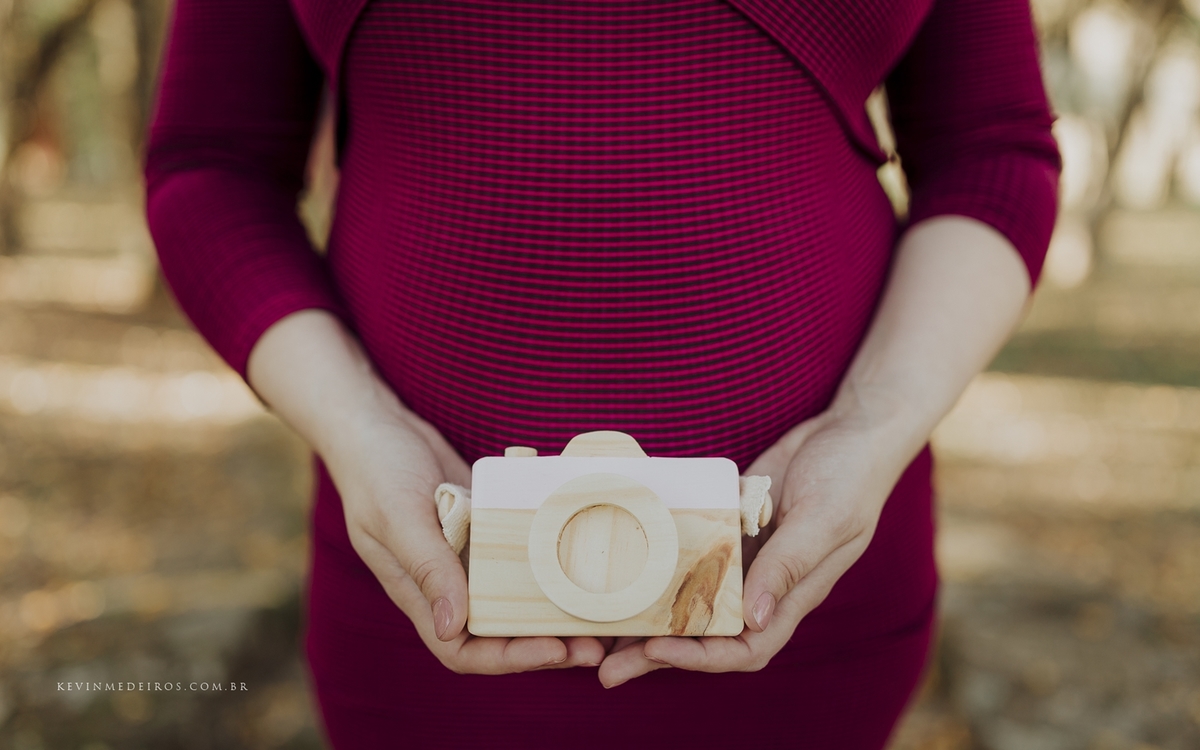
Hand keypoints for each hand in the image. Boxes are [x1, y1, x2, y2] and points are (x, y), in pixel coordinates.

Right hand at [324, 403, 606, 673]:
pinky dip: (549, 561)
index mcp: (420, 593)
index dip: (509, 659)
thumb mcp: (399, 516)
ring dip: (554, 609)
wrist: (377, 424)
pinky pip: (520, 554)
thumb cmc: (376, 471)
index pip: (464, 649)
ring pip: (515, 597)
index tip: (555, 650)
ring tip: (600, 612)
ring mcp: (468, 555)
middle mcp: (447, 582)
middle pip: (499, 633)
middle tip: (595, 643)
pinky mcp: (484, 526)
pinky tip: (585, 556)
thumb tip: (453, 627)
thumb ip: (427, 567)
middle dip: (545, 644)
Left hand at [598, 410, 910, 686]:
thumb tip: (752, 617)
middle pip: (707, 635)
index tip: (658, 649)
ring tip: (600, 629)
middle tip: (606, 667)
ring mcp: (745, 555)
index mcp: (793, 594)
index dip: (702, 658)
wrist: (852, 431)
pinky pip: (691, 553)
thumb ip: (789, 565)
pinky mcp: (730, 525)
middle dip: (658, 654)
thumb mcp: (825, 518)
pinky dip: (661, 565)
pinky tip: (623, 566)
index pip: (747, 648)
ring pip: (691, 598)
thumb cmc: (852, 477)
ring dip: (649, 617)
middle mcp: (764, 584)